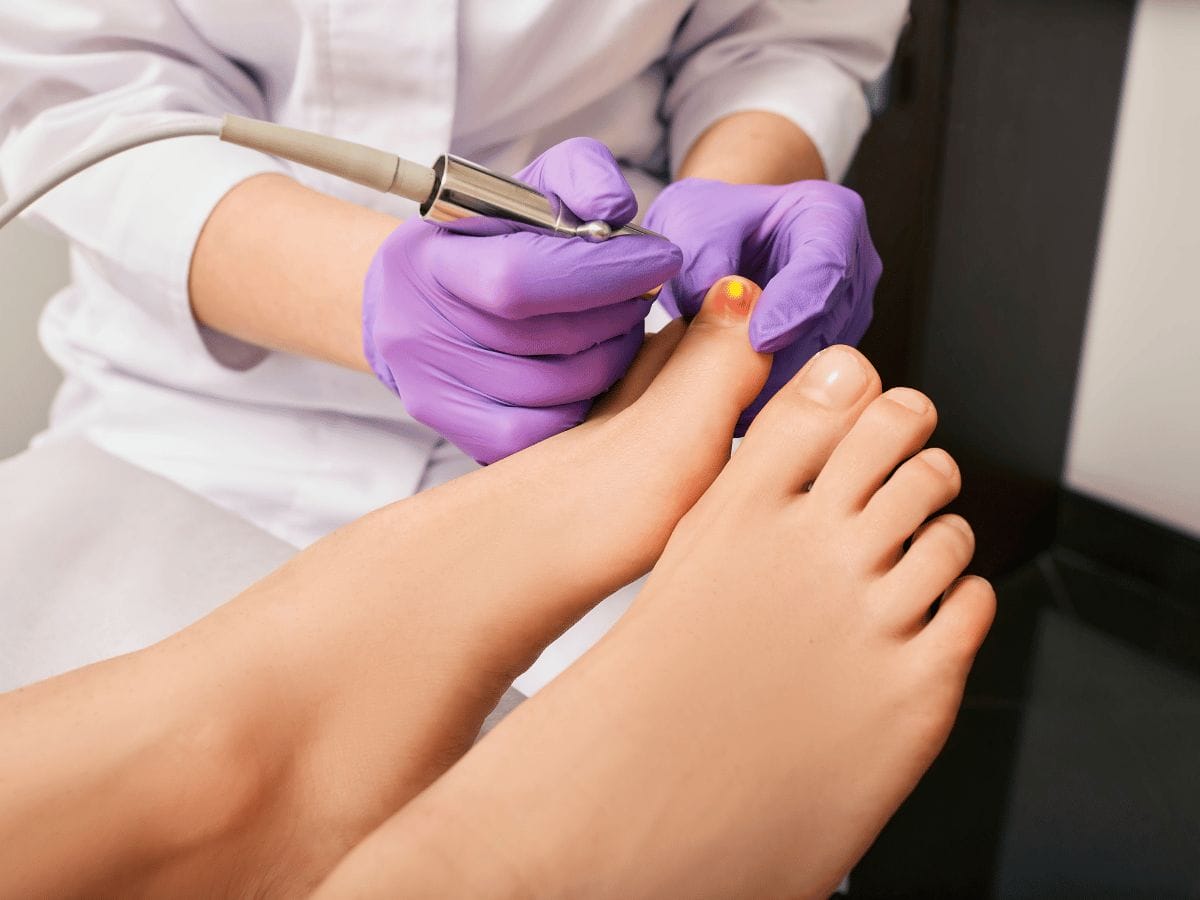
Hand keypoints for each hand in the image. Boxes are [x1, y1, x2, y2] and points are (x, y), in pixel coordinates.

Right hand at [363, 138, 681, 462]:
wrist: (413, 302)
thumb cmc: (483, 239)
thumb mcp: (524, 188)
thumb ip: (578, 174)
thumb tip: (614, 208)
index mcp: (427, 260)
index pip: (522, 278)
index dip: (605, 271)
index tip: (660, 256)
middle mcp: (418, 331)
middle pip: (552, 339)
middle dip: (619, 312)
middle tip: (643, 292)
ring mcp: (434, 391)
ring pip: (559, 390)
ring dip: (614, 355)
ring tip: (622, 325)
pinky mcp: (458, 431)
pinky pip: (545, 431)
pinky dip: (586, 400)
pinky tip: (596, 367)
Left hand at [644, 178, 880, 431]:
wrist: (716, 244)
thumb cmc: (709, 223)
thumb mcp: (689, 220)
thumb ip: (701, 254)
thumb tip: (714, 301)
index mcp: (830, 217)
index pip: (828, 266)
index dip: (793, 307)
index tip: (757, 338)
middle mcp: (852, 269)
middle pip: (827, 327)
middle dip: (776, 358)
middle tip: (722, 378)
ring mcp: (844, 318)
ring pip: (818, 367)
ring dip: (767, 385)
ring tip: (713, 391)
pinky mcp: (828, 358)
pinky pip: (804, 389)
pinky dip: (763, 399)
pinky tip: (725, 407)